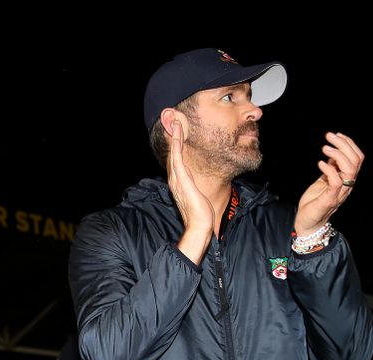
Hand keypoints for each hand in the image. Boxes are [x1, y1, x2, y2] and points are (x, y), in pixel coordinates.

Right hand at [167, 119, 214, 263]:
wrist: (199, 227)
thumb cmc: (201, 214)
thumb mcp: (199, 196)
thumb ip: (196, 187)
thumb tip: (199, 183)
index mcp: (179, 182)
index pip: (176, 160)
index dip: (176, 145)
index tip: (177, 132)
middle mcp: (175, 179)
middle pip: (172, 153)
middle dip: (172, 137)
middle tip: (171, 120)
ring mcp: (177, 179)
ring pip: (174, 153)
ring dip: (173, 136)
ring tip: (173, 122)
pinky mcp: (181, 180)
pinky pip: (177, 158)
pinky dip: (176, 145)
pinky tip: (177, 134)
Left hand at [295, 132, 364, 233]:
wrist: (308, 222)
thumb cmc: (315, 201)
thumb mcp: (323, 180)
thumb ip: (331, 168)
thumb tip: (333, 152)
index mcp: (347, 179)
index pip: (357, 158)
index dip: (349, 144)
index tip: (337, 135)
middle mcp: (347, 185)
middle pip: (356, 160)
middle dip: (344, 145)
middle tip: (329, 136)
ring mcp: (340, 192)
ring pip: (350, 169)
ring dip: (338, 155)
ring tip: (324, 148)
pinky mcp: (330, 199)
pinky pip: (336, 181)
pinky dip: (329, 169)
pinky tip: (320, 163)